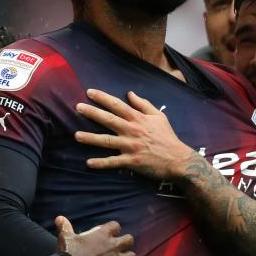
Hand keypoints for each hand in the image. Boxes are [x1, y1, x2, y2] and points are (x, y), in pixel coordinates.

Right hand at [55, 216, 135, 255]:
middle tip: (118, 248)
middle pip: (129, 240)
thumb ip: (65, 226)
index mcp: (102, 234)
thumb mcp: (65, 237)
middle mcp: (113, 246)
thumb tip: (59, 218)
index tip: (109, 234)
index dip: (113, 230)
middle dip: (125, 243)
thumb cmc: (68, 254)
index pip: (116, 226)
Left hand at [75, 89, 196, 180]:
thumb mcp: (159, 116)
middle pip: (108, 119)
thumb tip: (130, 93)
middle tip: (77, 107)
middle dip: (92, 112)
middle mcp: (132, 130)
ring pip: (107, 141)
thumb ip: (143, 104)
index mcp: (138, 118)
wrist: (178, 159)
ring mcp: (131, 146)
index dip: (102, 98)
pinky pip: (113, 162)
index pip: (117, 105)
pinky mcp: (131, 161)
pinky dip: (101, 163)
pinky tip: (88, 163)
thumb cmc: (168, 137)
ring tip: (76, 135)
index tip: (89, 92)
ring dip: (90, 138)